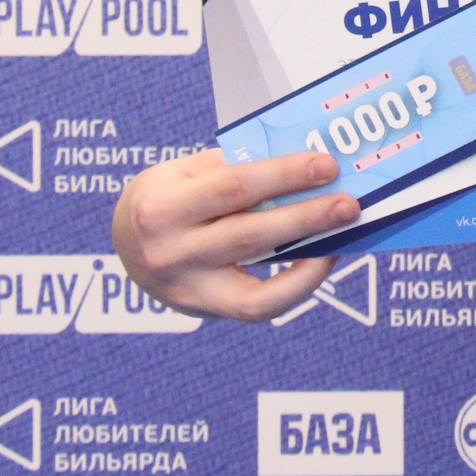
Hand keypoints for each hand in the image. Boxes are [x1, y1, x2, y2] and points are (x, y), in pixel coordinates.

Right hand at [111, 148, 361, 321]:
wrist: (126, 242)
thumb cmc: (170, 194)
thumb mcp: (188, 171)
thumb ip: (238, 169)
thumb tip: (308, 168)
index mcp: (161, 207)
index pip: (232, 188)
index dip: (283, 176)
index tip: (326, 166)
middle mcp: (168, 252)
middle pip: (249, 233)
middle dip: (306, 217)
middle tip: (349, 203)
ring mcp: (185, 288)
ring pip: (257, 279)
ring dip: (309, 253)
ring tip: (344, 230)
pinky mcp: (203, 310)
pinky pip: (258, 307)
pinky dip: (296, 287)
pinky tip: (321, 261)